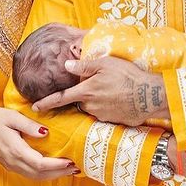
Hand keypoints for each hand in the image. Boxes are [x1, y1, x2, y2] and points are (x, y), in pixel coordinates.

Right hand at [0, 107, 76, 179]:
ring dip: (53, 176)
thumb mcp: (12, 116)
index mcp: (15, 150)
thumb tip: (46, 133)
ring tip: (69, 170)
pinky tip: (54, 169)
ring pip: (36, 177)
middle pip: (40, 174)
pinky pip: (30, 175)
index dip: (56, 165)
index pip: (39, 163)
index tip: (70, 160)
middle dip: (59, 173)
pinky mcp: (11, 166)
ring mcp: (12, 166)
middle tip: (76, 167)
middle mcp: (14, 162)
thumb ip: (29, 125)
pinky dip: (44, 174)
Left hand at [32, 56, 169, 124]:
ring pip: (93, 107)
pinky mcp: (113, 122)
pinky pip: (105, 113)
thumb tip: (67, 65)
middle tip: (103, 84)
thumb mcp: (105, 63)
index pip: (60, 98)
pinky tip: (120, 99)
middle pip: (80, 101)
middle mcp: (91, 106)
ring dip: (98, 100)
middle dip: (86, 94)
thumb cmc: (127, 76)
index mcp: (86, 91)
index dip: (46, 103)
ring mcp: (102, 116)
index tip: (34, 108)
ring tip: (114, 90)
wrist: (150, 95)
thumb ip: (84, 65)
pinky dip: (109, 106)